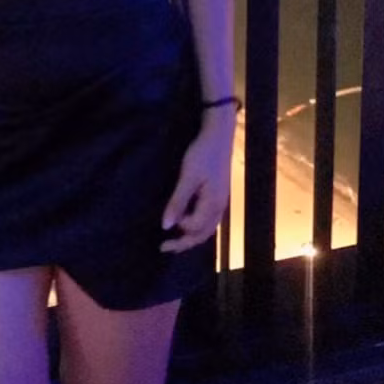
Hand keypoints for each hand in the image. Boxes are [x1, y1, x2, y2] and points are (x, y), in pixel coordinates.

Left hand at [160, 118, 234, 253]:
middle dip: (184, 243)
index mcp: (213, 204)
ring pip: (207, 229)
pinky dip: (196, 227)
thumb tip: (166, 226)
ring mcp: (220, 202)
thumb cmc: (203, 154)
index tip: (164, 223)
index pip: (195, 227)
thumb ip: (178, 202)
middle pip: (203, 234)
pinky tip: (187, 224)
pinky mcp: (218, 196)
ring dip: (191, 237)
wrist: (219, 136)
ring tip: (174, 243)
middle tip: (163, 248)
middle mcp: (219, 208)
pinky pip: (208, 220)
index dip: (180, 228)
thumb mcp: (188, 177)